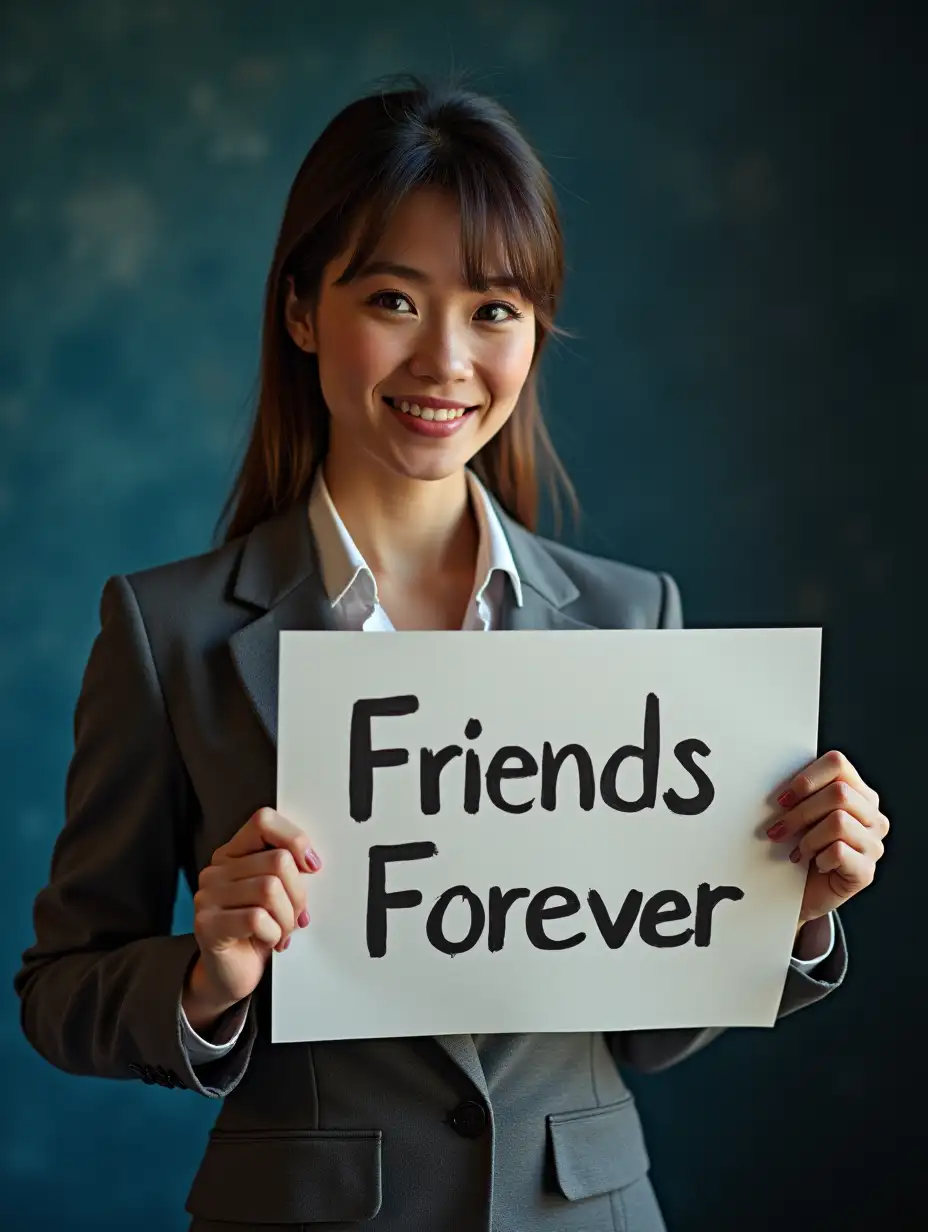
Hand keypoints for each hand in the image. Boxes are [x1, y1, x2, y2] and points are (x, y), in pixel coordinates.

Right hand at [187, 808, 321, 1016]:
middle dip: (298, 894)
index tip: (310, 866)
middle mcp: (216, 870)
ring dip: (287, 917)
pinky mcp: (207, 924)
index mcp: (233, 854)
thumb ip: (288, 870)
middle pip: (278, 861)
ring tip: (282, 930)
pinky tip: (269, 940)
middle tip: (296, 915)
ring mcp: (207, 896)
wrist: (232, 974)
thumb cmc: (257, 931)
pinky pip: (257, 919)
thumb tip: (310, 862)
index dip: (295, 840)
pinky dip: (274, 934)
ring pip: (269, 889)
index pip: (264, 821)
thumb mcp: (278, 893)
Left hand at [766, 750, 887, 924]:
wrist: (797, 893)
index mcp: (858, 793)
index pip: (838, 764)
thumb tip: (777, 781)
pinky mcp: (866, 871)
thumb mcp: (799, 814)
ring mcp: (873, 845)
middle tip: (778, 829)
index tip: (783, 798)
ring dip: (808, 838)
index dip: (807, 777)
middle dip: (800, 812)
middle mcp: (872, 816)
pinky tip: (814, 864)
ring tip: (800, 850)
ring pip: (838, 822)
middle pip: (839, 794)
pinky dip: (818, 858)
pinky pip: (839, 851)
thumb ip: (800, 793)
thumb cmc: (798, 848)